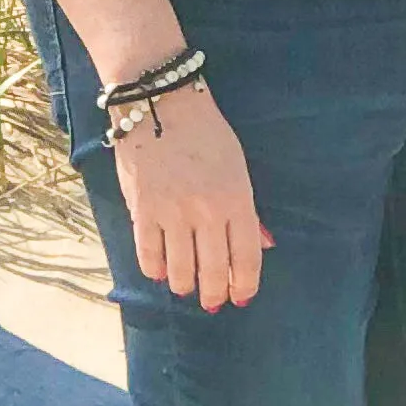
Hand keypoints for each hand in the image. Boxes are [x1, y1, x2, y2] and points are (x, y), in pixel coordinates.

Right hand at [112, 82, 271, 310]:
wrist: (160, 104)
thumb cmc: (206, 134)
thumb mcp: (238, 166)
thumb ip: (248, 210)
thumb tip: (262, 245)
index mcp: (237, 199)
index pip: (247, 257)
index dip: (245, 284)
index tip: (241, 296)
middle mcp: (207, 211)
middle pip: (214, 271)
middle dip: (214, 294)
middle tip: (212, 301)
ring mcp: (172, 213)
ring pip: (180, 271)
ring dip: (184, 286)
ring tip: (185, 286)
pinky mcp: (142, 210)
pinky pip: (148, 255)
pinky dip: (155, 270)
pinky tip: (160, 271)